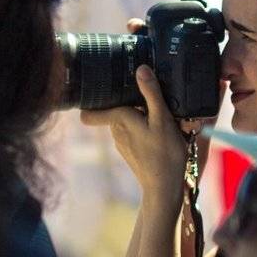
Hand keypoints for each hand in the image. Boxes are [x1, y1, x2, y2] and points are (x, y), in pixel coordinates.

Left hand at [82, 63, 188, 200]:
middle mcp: (116, 130)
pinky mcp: (131, 150)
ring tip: (166, 117)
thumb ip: (151, 93)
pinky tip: (164, 132)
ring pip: (127, 120)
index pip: (90, 112)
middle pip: (116, 108)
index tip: (100, 88)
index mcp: (119, 118)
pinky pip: (134, 132)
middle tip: (157, 100)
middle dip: (135, 103)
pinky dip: (146, 129)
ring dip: (143, 116)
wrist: (164, 188)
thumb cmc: (164, 153)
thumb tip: (141, 68)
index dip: (91, 99)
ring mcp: (122, 142)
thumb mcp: (162, 119)